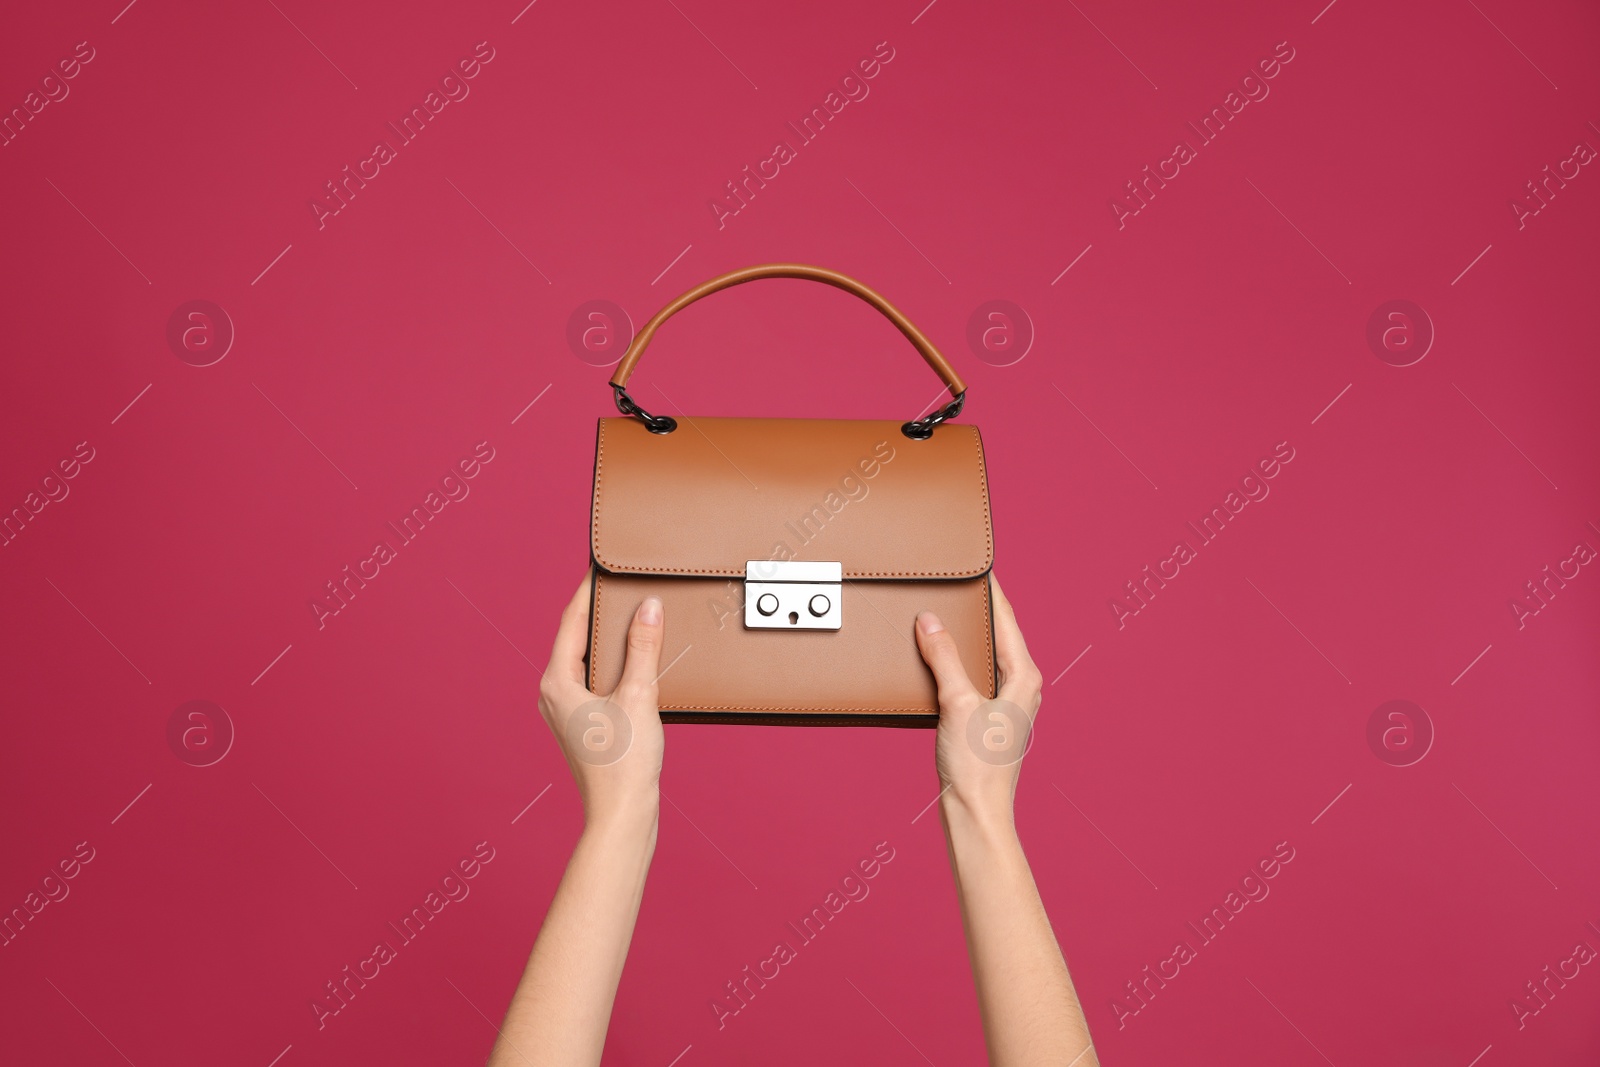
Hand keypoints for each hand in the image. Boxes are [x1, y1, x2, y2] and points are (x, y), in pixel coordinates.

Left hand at [538, 569, 665, 825]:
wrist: (622, 815)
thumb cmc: (623, 764)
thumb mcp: (638, 695)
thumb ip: (643, 647)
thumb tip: (647, 607)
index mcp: (557, 681)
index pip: (571, 620)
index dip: (588, 588)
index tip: (601, 564)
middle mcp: (555, 694)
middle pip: (578, 638)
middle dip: (602, 612)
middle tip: (624, 585)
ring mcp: (568, 711)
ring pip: (589, 661)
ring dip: (613, 640)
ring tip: (637, 617)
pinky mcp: (585, 724)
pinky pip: (599, 681)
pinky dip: (618, 665)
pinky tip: (641, 662)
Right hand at [915, 572, 1043, 821]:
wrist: (976, 813)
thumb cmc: (977, 767)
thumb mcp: (956, 703)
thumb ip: (944, 658)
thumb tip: (931, 620)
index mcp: (1025, 676)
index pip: (1006, 618)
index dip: (990, 589)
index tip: (976, 564)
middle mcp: (1021, 686)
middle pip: (996, 633)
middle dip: (974, 609)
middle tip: (951, 583)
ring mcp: (1005, 702)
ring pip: (983, 655)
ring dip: (961, 637)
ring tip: (938, 614)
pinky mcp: (987, 717)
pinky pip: (971, 675)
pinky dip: (954, 661)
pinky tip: (933, 658)